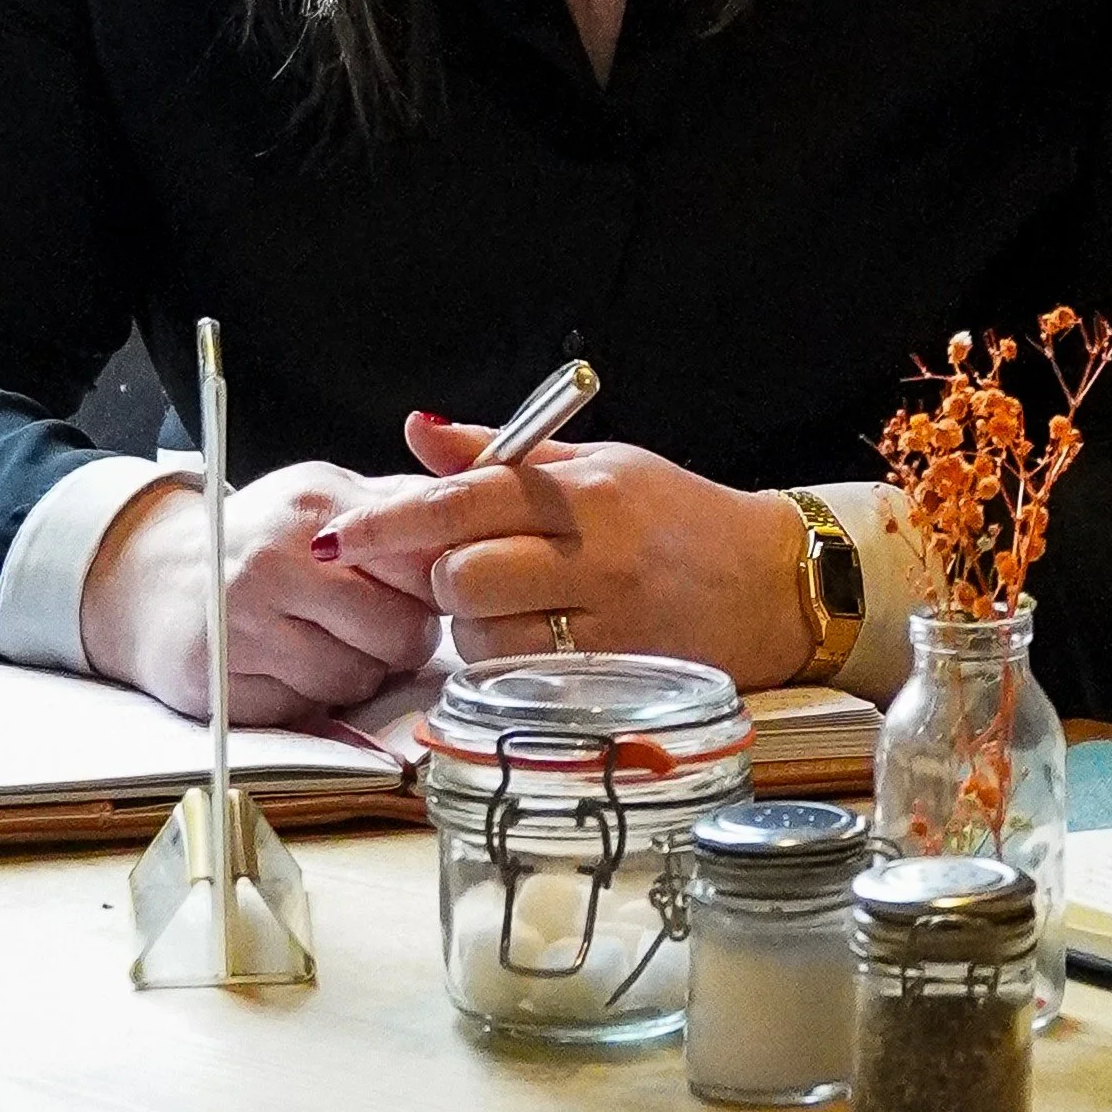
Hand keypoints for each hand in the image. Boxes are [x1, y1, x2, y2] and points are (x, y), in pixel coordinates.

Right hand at [80, 465, 439, 723]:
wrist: (151, 576)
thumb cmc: (257, 537)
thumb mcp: (322, 495)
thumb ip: (395, 506)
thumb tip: (478, 505)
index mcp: (316, 509)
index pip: (421, 563)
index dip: (439, 588)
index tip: (431, 593)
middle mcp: (276, 564)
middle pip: (398, 635)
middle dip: (401, 642)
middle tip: (380, 628)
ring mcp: (244, 627)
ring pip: (355, 682)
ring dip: (356, 673)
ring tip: (328, 642)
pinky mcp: (222, 685)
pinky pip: (306, 712)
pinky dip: (310, 699)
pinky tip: (289, 665)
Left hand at [311, 414, 812, 690]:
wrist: (777, 583)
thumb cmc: (676, 516)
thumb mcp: (595, 463)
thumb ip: (498, 452)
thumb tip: (416, 429)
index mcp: (581, 489)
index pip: (462, 498)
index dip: (387, 521)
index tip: (334, 538)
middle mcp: (595, 552)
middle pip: (463, 575)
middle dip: (445, 582)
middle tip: (470, 577)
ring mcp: (612, 620)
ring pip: (488, 638)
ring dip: (478, 631)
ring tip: (516, 612)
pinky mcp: (624, 676)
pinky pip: (530, 682)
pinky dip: (514, 669)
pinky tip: (538, 647)